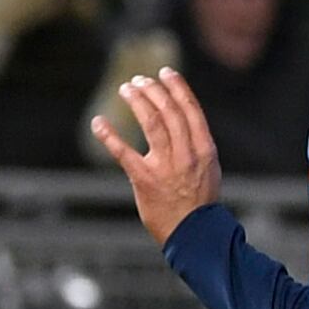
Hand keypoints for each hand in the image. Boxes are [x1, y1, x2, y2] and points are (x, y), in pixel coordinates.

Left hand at [90, 66, 222, 242]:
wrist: (194, 235)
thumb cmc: (199, 201)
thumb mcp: (209, 168)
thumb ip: (197, 143)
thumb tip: (183, 116)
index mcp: (205, 149)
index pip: (191, 109)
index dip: (177, 87)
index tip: (165, 73)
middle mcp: (187, 155)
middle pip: (169, 112)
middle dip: (153, 91)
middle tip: (139, 81)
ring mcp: (166, 167)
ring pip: (152, 124)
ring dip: (138, 102)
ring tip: (126, 89)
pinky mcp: (144, 180)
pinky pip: (124, 152)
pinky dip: (109, 135)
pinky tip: (98, 122)